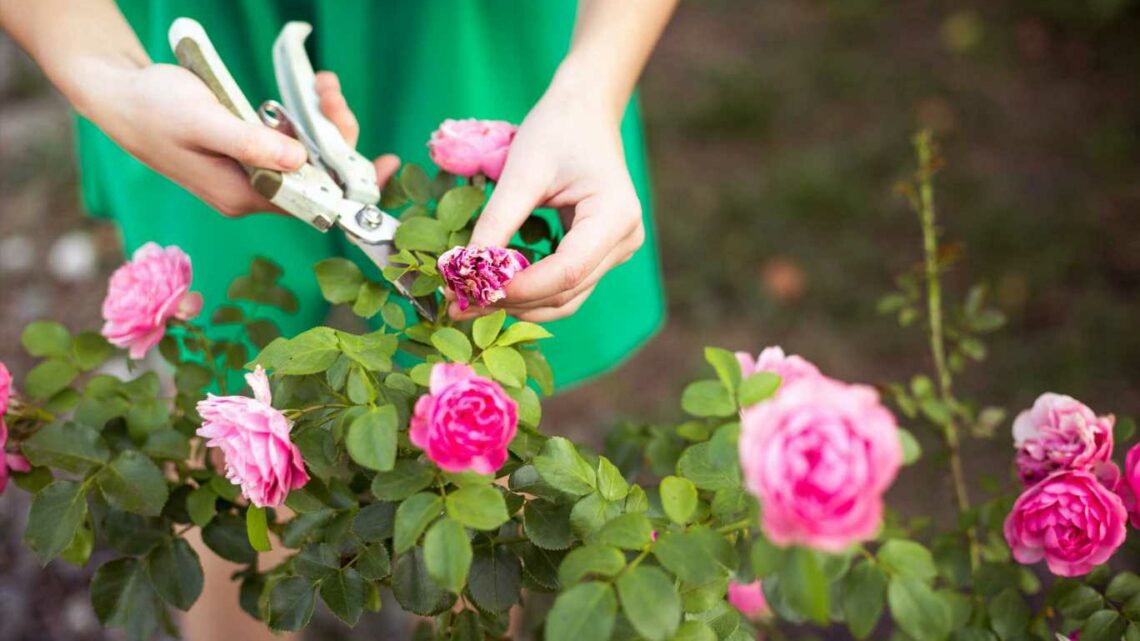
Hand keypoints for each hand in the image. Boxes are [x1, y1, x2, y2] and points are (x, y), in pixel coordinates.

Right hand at [79, 64, 398, 214]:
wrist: (120, 97)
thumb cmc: (155, 109)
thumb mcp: (204, 122)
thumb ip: (251, 144)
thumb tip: (300, 162)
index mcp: (243, 196)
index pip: (313, 202)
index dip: (351, 186)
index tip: (385, 166)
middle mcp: (252, 192)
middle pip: (317, 176)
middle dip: (335, 136)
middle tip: (331, 93)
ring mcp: (251, 173)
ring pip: (308, 156)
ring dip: (323, 121)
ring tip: (322, 84)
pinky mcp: (250, 153)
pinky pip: (292, 142)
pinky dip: (306, 118)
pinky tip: (311, 91)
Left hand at [454, 79, 644, 321]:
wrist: (584, 113)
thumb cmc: (557, 131)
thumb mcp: (522, 171)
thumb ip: (497, 221)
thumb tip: (465, 268)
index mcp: (615, 215)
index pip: (567, 271)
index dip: (521, 288)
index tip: (474, 291)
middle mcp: (624, 240)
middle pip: (567, 291)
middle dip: (513, 301)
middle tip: (459, 305)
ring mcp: (617, 250)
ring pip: (566, 298)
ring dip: (519, 304)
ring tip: (471, 302)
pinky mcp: (601, 254)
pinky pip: (566, 285)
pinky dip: (530, 292)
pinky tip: (495, 289)